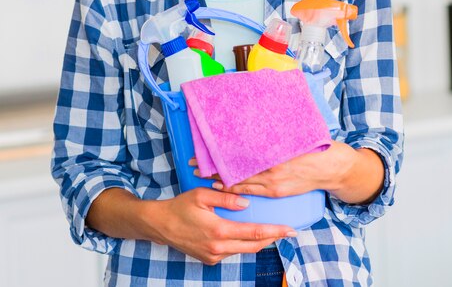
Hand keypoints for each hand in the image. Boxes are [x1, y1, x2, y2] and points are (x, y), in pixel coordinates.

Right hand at [146, 187, 295, 264]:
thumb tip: (247, 203)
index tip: (289, 230)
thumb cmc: (181, 206)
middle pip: (253, 245)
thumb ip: (227, 198)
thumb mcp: (202, 195)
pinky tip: (251, 235)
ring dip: (259, 241)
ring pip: (244, 249)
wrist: (160, 225)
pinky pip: (233, 251)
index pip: (254, 233)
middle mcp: (218, 247)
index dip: (274, 231)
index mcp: (219, 230)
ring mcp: (213, 255)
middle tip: (289, 231)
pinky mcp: (209, 258)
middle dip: (273, 238)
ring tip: (273, 231)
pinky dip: (244, 243)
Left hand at [191, 141, 353, 197]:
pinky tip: (220, 188)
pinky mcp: (276, 191)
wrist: (332, 168)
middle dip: (214, 167)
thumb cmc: (315, 146)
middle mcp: (271, 169)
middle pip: (236, 169)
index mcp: (275, 153)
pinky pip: (251, 191)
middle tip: (194, 162)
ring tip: (201, 175)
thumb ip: (275, 132)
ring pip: (240, 182)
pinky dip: (234, 189)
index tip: (205, 149)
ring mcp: (273, 183)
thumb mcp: (295, 134)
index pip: (241, 154)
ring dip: (219, 180)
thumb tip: (258, 119)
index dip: (221, 153)